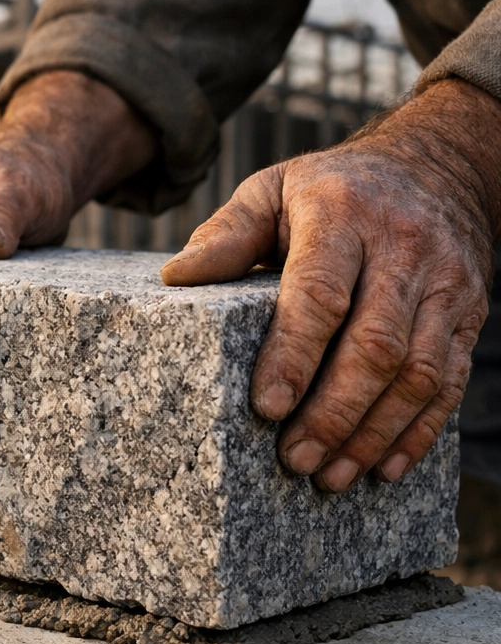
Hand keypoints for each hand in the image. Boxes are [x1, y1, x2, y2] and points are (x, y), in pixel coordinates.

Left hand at [162, 79, 500, 491]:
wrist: (438, 164)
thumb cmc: (333, 188)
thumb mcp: (272, 190)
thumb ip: (228, 235)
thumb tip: (175, 276)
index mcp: (342, 215)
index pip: (320, 295)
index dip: (294, 357)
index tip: (266, 409)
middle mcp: (402, 248)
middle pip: (374, 346)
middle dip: (333, 414)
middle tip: (295, 461)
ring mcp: (444, 282)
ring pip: (417, 373)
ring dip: (373, 435)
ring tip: (332, 478)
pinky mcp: (469, 311)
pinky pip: (450, 380)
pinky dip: (419, 431)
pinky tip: (384, 468)